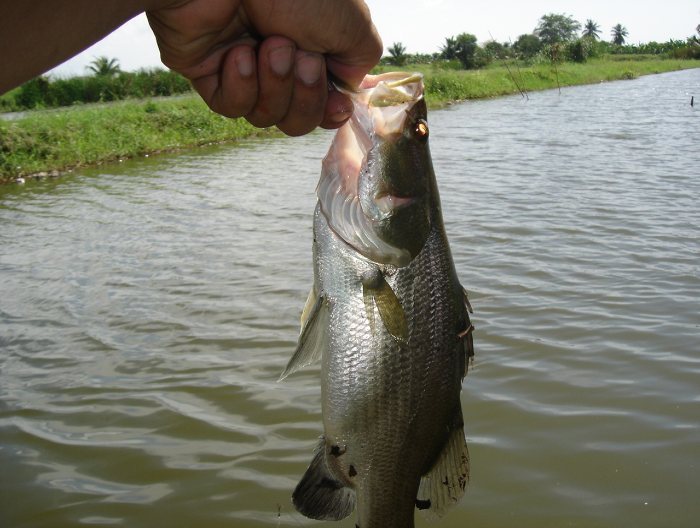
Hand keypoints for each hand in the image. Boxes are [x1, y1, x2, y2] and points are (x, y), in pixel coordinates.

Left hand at [146, 0, 381, 135]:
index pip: (324, 103)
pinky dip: (241, 86)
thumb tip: (347, 86)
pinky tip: (240, 53)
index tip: (338, 105)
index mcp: (313, 47)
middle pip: (296, 119)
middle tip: (302, 58)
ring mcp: (243, 66)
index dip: (330, 112)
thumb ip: (360, 60)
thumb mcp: (352, 24)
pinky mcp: (207, 70)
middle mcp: (279, 59)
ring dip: (274, 85)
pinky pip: (230, 106)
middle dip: (304, 97)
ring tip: (269, 45)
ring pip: (265, 115)